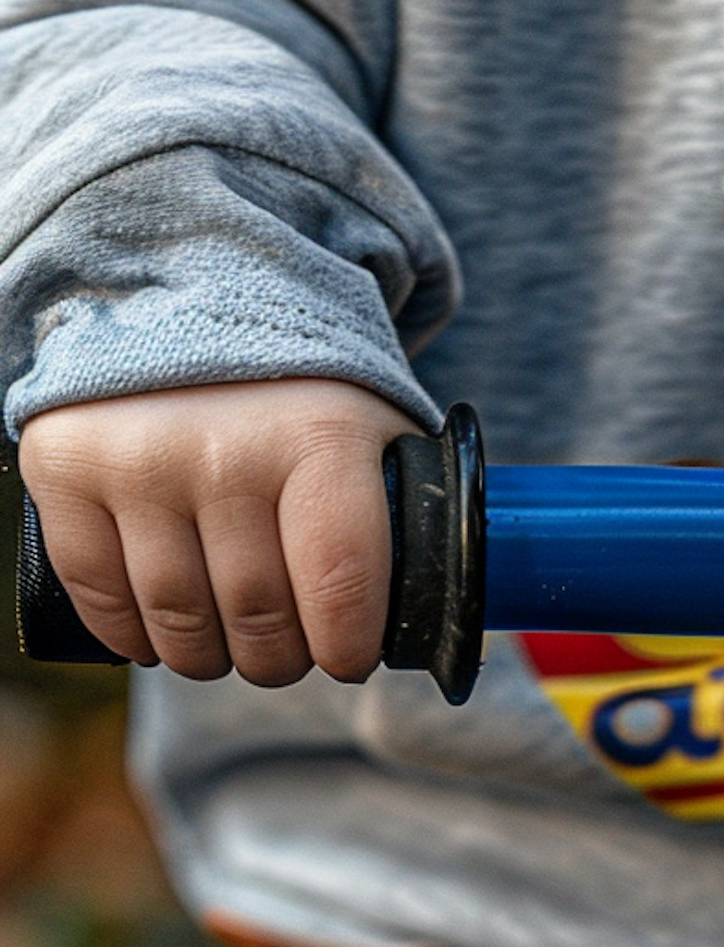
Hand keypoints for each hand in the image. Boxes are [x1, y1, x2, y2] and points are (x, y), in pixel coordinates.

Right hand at [17, 378, 415, 685]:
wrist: (180, 287)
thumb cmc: (294, 388)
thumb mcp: (367, 424)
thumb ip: (399, 513)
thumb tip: (437, 619)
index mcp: (319, 435)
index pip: (341, 589)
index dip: (346, 648)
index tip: (345, 657)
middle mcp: (224, 447)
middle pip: (259, 623)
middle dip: (279, 659)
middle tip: (282, 649)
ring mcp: (137, 459)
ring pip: (181, 626)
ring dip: (207, 658)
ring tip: (224, 642)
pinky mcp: (64, 467)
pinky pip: (100, 597)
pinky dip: (131, 634)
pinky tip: (155, 630)